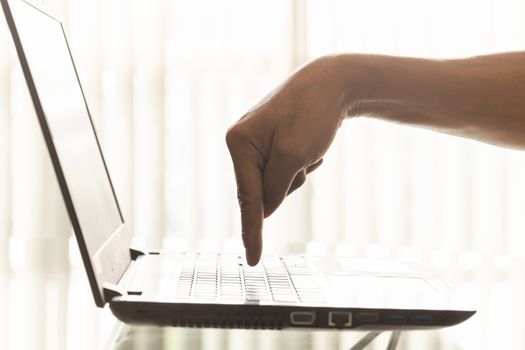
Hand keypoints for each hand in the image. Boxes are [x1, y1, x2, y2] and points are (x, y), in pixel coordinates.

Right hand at [225, 55, 349, 265]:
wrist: (334, 81)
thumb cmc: (312, 114)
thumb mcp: (293, 157)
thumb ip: (275, 188)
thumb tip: (265, 209)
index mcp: (239, 143)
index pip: (247, 198)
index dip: (252, 232)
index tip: (253, 260)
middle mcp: (243, 142)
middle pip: (263, 189)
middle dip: (290, 182)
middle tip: (307, 156)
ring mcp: (258, 142)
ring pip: (277, 182)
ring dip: (298, 173)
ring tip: (311, 145)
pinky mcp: (273, 141)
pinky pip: (286, 169)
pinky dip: (303, 164)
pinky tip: (312, 143)